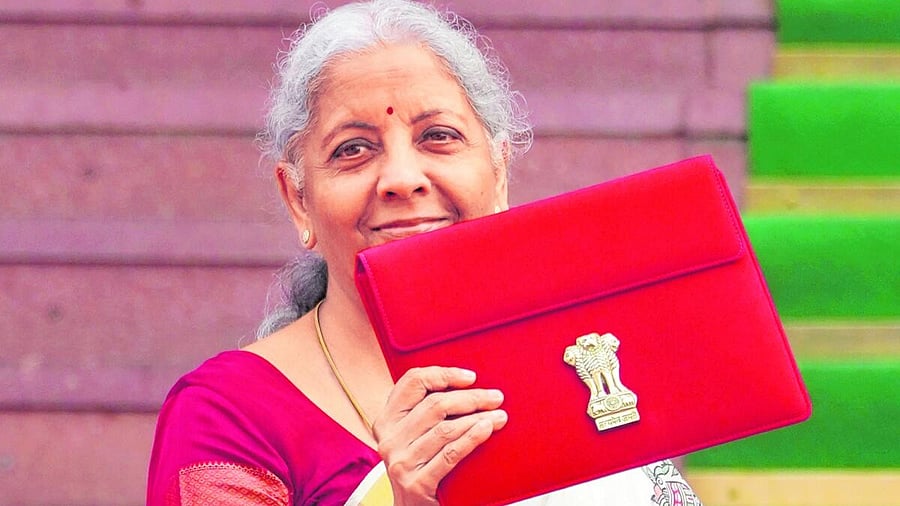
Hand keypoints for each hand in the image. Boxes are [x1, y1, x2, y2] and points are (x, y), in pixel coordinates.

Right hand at [373, 366, 507, 504]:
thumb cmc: (420, 466)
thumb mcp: (412, 436)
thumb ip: (425, 412)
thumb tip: (466, 383)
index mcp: (386, 420)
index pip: (412, 382)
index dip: (443, 374)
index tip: (470, 377)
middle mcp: (389, 439)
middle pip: (435, 404)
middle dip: (471, 397)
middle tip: (495, 398)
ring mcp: (401, 463)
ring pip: (446, 429)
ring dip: (477, 418)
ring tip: (499, 416)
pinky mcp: (417, 483)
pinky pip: (450, 454)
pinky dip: (472, 438)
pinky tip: (486, 429)